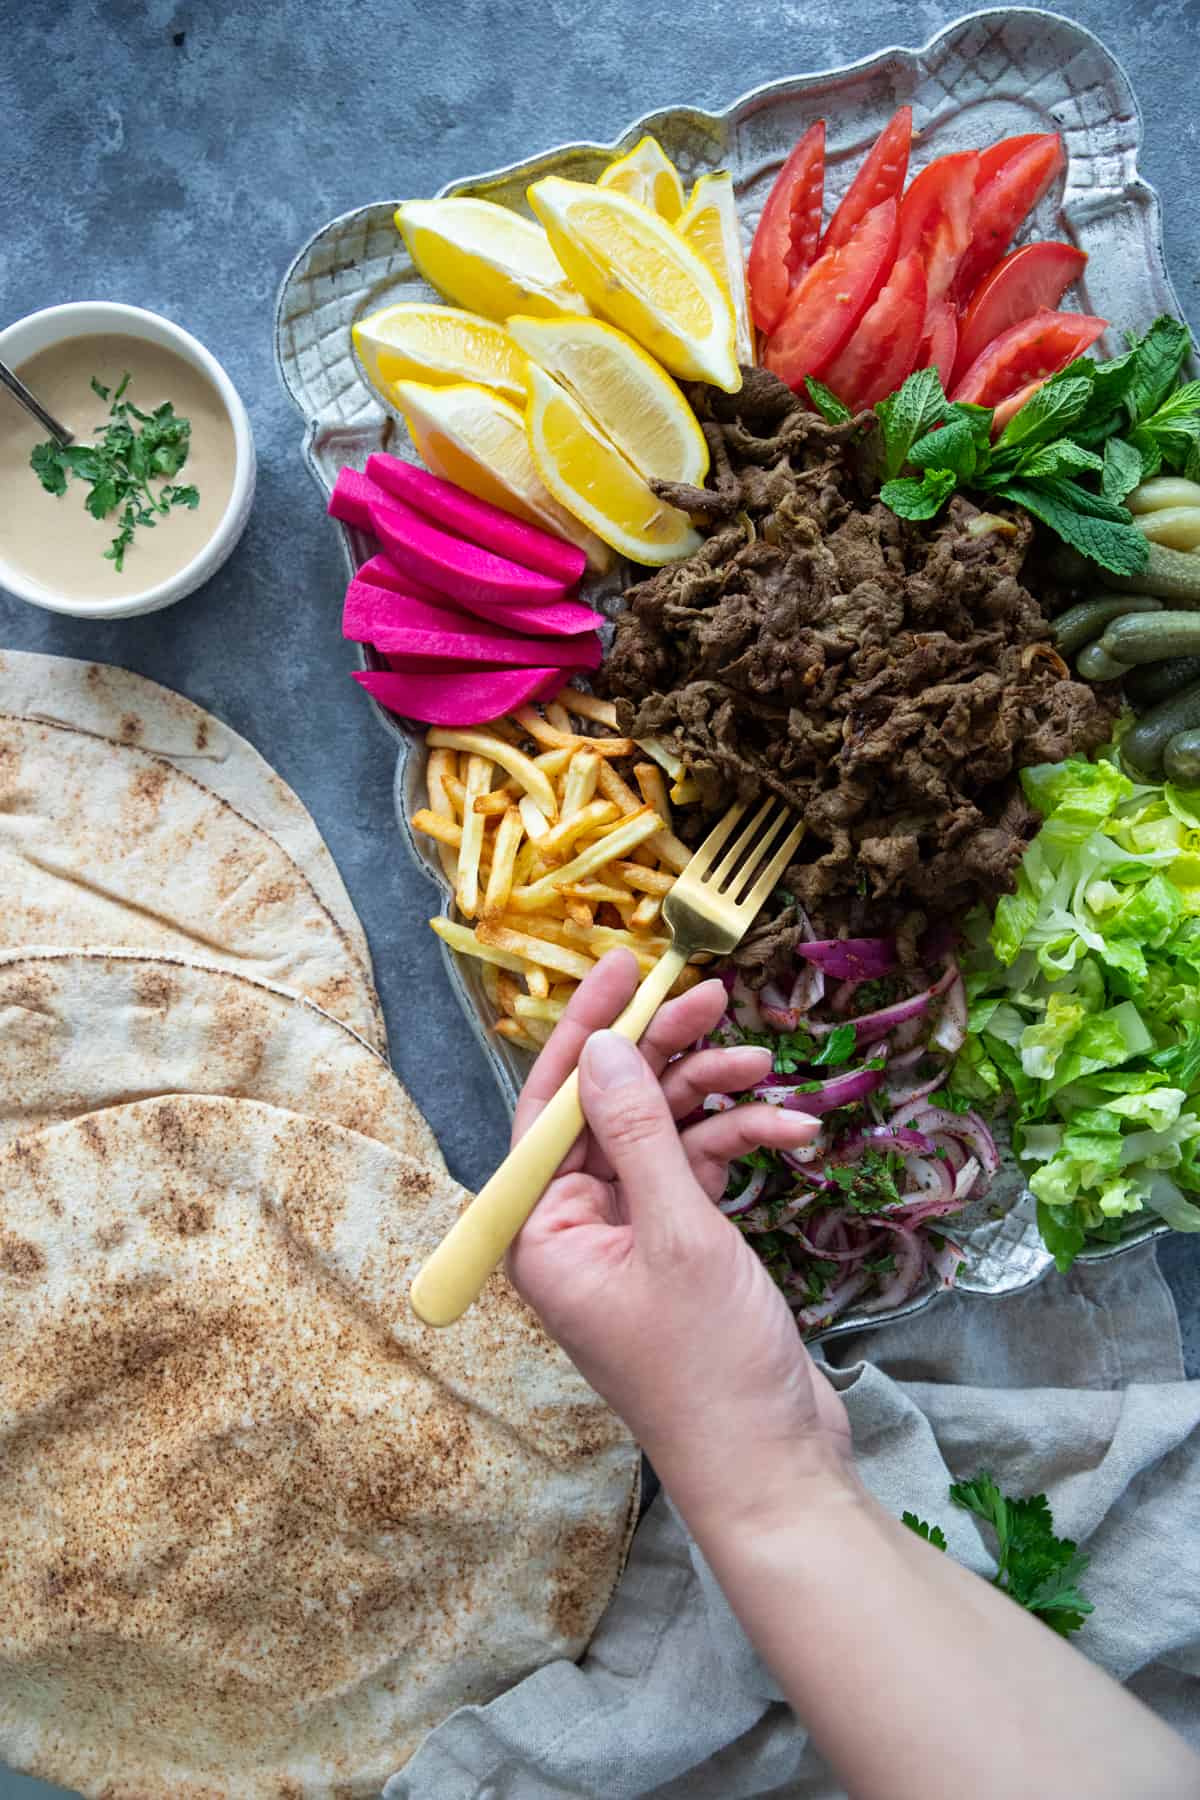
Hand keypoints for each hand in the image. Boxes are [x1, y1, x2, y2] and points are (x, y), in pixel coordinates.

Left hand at [506, 950, 852, 1526]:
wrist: (774, 1467)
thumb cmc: (710, 1368)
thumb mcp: (677, 1234)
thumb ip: (638, 1132)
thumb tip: (601, 1045)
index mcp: (542, 1231)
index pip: (550, 1104)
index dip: (588, 1029)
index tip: (629, 967)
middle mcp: (574, 1228)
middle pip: (610, 1108)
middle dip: (664, 1054)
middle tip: (716, 999)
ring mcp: (629, 1238)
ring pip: (661, 1133)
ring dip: (713, 1099)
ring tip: (766, 1072)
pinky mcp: (679, 1249)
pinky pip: (698, 1171)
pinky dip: (739, 1146)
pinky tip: (790, 1134)